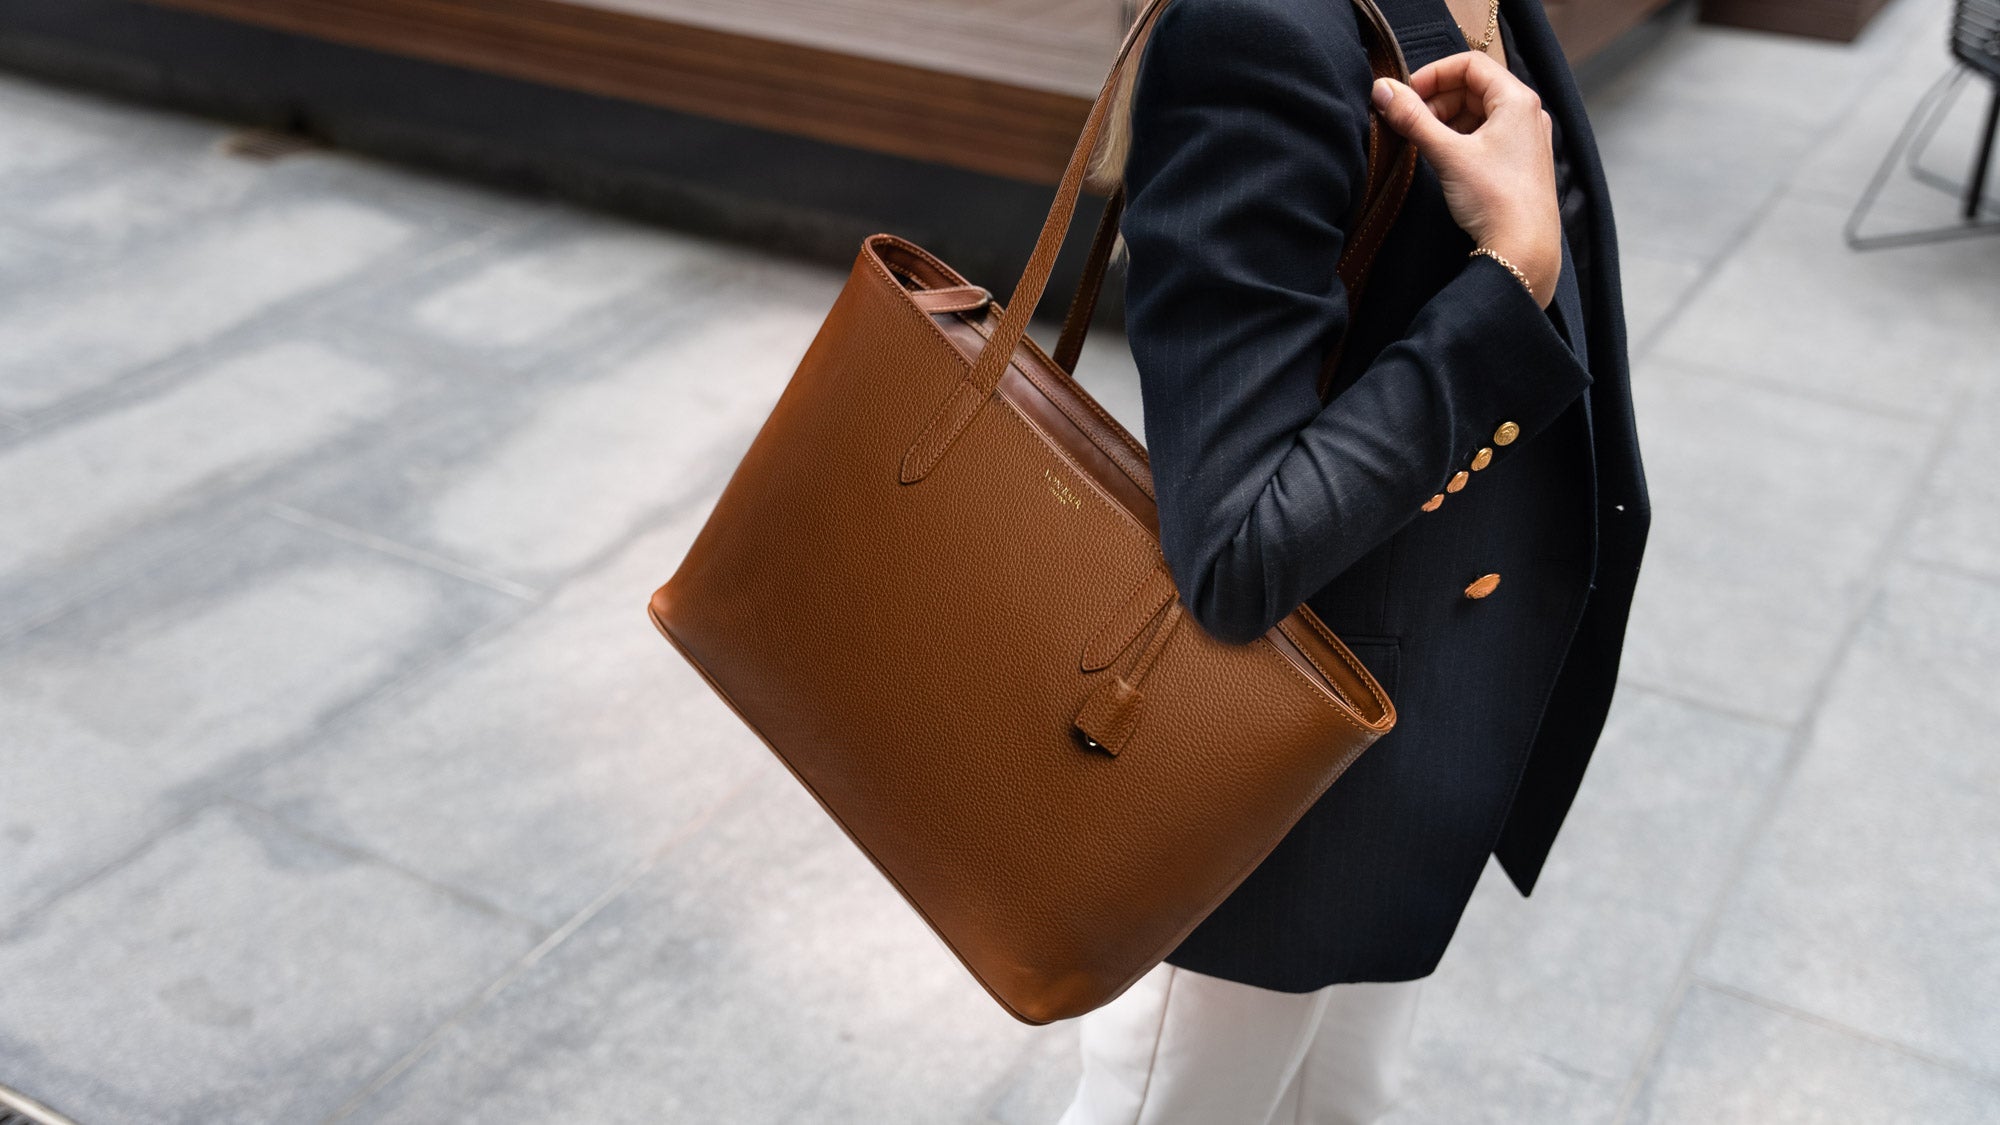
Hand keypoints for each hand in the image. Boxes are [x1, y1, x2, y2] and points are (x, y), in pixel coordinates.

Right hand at [1368, 51, 1560, 308]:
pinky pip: (1487, 136)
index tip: (1407, 95)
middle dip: (1437, 100)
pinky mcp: (1520, 163)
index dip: (1434, 74)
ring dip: (1446, 120)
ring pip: (1478, 113)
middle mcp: (1528, 114)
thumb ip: (1413, 119)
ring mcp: (1526, 139)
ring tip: (1423, 142)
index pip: (1471, 64)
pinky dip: (1461, 139)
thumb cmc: (1495, 199)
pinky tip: (1444, 159)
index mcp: (1517, 100)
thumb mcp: (1448, 154)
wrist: (1524, 250)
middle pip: (1474, 88)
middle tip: (1410, 122)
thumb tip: (1383, 91)